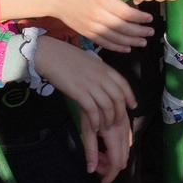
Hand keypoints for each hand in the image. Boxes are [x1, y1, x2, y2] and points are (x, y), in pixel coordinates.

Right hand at [23, 0, 151, 51]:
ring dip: (131, 41)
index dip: (139, 18)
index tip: (149, 19)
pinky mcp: (86, 32)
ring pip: (115, 37)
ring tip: (143, 42)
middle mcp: (97, 15)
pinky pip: (103, 42)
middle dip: (139, 31)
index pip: (125, 13)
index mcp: (101, 0)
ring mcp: (91, 26)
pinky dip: (116, 47)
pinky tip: (126, 48)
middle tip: (151, 32)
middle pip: (122, 27)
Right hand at [33, 39, 134, 181]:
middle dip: (119, 113)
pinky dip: (95, 121)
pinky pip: (93, 110)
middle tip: (117, 123)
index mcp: (105, 68)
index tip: (132, 105)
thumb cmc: (67, 58)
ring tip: (105, 128)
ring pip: (107, 106)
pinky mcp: (79, 93)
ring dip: (108, 120)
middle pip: (118, 98)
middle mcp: (101, 76)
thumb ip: (100, 72)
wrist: (49, 54)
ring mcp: (91, 85)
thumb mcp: (89, 62)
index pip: (124, 84)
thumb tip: (106, 83)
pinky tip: (94, 127)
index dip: (130, 96)